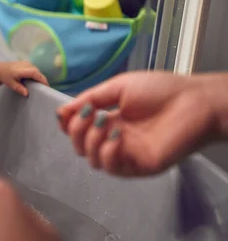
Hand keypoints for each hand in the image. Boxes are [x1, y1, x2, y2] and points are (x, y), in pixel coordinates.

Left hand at [0, 61, 48, 96]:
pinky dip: (37, 75)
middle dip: (42, 80)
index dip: (42, 79)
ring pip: (37, 70)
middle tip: (45, 89)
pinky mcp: (27, 63)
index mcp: (21, 70)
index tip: (46, 86)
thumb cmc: (5, 77)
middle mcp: (25, 64)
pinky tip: (36, 81)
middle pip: (37, 72)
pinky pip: (34, 69)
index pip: (34, 73)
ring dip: (40, 77)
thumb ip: (19, 88)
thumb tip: (27, 94)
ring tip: (41, 86)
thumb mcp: (10, 84)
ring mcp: (26, 63)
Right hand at [55, 71, 222, 176]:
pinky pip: (112, 167)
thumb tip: (61, 111)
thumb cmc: (160, 90)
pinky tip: (117, 136)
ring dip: (90, 140)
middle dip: (75, 130)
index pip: (78, 128)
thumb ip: (90, 98)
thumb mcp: (118, 87)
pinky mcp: (138, 166)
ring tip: (105, 123)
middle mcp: (113, 138)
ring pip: (92, 159)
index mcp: (109, 119)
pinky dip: (107, 152)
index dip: (67, 123)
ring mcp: (125, 153)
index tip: (64, 113)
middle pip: (79, 145)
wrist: (194, 101)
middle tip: (89, 115)